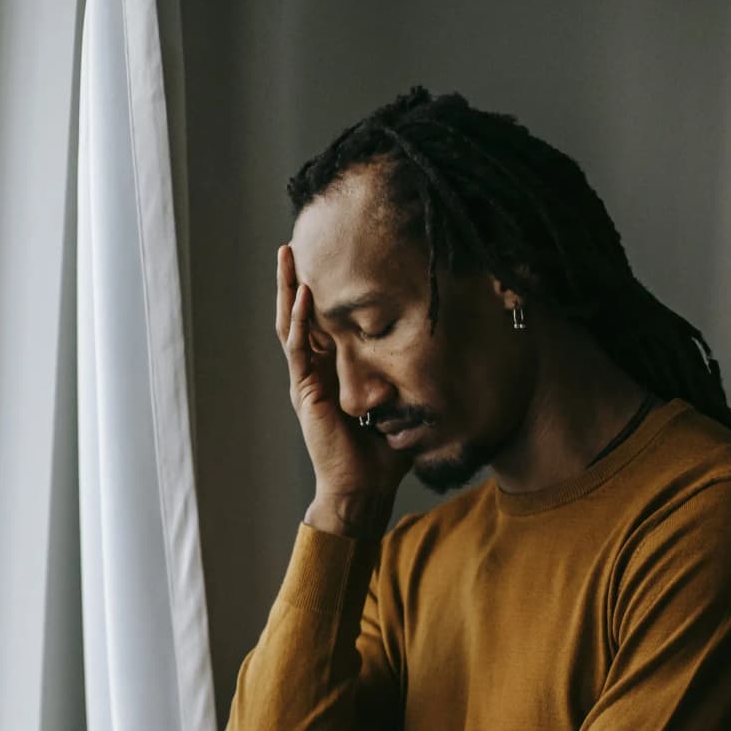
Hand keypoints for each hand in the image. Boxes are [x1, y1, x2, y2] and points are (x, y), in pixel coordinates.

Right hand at [276, 244, 414, 506]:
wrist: (364, 486)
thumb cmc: (382, 452)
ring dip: (289, 288)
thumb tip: (442, 351)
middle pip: (300, 314)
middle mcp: (315, 369)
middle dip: (296, 278)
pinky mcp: (304, 390)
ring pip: (292, 323)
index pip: (325, 321)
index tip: (330, 259)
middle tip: (295, 244)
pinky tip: (305, 294)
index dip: (324, 291)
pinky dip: (300, 320)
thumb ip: (411, 377)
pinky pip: (299, 348)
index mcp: (334, 370)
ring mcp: (306, 379)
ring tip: (288, 255)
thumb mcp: (403, 402)